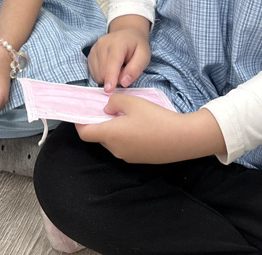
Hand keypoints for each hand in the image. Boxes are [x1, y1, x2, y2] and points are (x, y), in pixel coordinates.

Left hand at [76, 95, 224, 163]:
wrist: (182, 139)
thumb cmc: (155, 118)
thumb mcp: (132, 102)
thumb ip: (114, 102)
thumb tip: (107, 109)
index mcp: (110, 135)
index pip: (84, 134)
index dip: (79, 123)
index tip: (79, 113)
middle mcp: (115, 149)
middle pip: (98, 137)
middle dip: (98, 123)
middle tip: (105, 109)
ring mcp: (127, 156)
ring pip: (112, 141)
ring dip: (112, 129)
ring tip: (124, 114)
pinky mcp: (139, 158)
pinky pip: (124, 146)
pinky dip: (123, 136)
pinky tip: (137, 125)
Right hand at [88, 22, 150, 90]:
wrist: (127, 33)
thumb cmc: (137, 46)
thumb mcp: (144, 56)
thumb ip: (135, 69)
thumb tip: (123, 82)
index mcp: (118, 43)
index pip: (112, 62)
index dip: (110, 77)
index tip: (108, 89)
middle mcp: (102, 44)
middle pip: (103, 71)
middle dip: (114, 78)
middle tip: (125, 71)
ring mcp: (94, 48)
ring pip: (97, 74)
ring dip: (107, 77)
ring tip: (118, 68)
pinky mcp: (90, 54)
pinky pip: (93, 73)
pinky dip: (102, 75)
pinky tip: (110, 68)